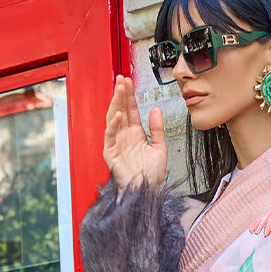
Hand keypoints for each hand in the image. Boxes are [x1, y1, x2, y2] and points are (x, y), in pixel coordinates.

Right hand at [103, 75, 167, 193]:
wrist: (147, 192)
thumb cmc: (152, 176)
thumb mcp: (160, 148)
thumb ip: (158, 129)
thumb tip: (156, 110)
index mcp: (136, 134)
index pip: (131, 110)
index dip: (129, 96)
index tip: (129, 81)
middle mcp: (125, 136)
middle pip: (121, 110)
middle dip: (121, 94)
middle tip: (122, 79)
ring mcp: (117, 143)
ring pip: (113, 118)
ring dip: (116, 103)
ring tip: (119, 89)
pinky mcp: (110, 153)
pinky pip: (110, 135)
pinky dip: (114, 124)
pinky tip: (119, 114)